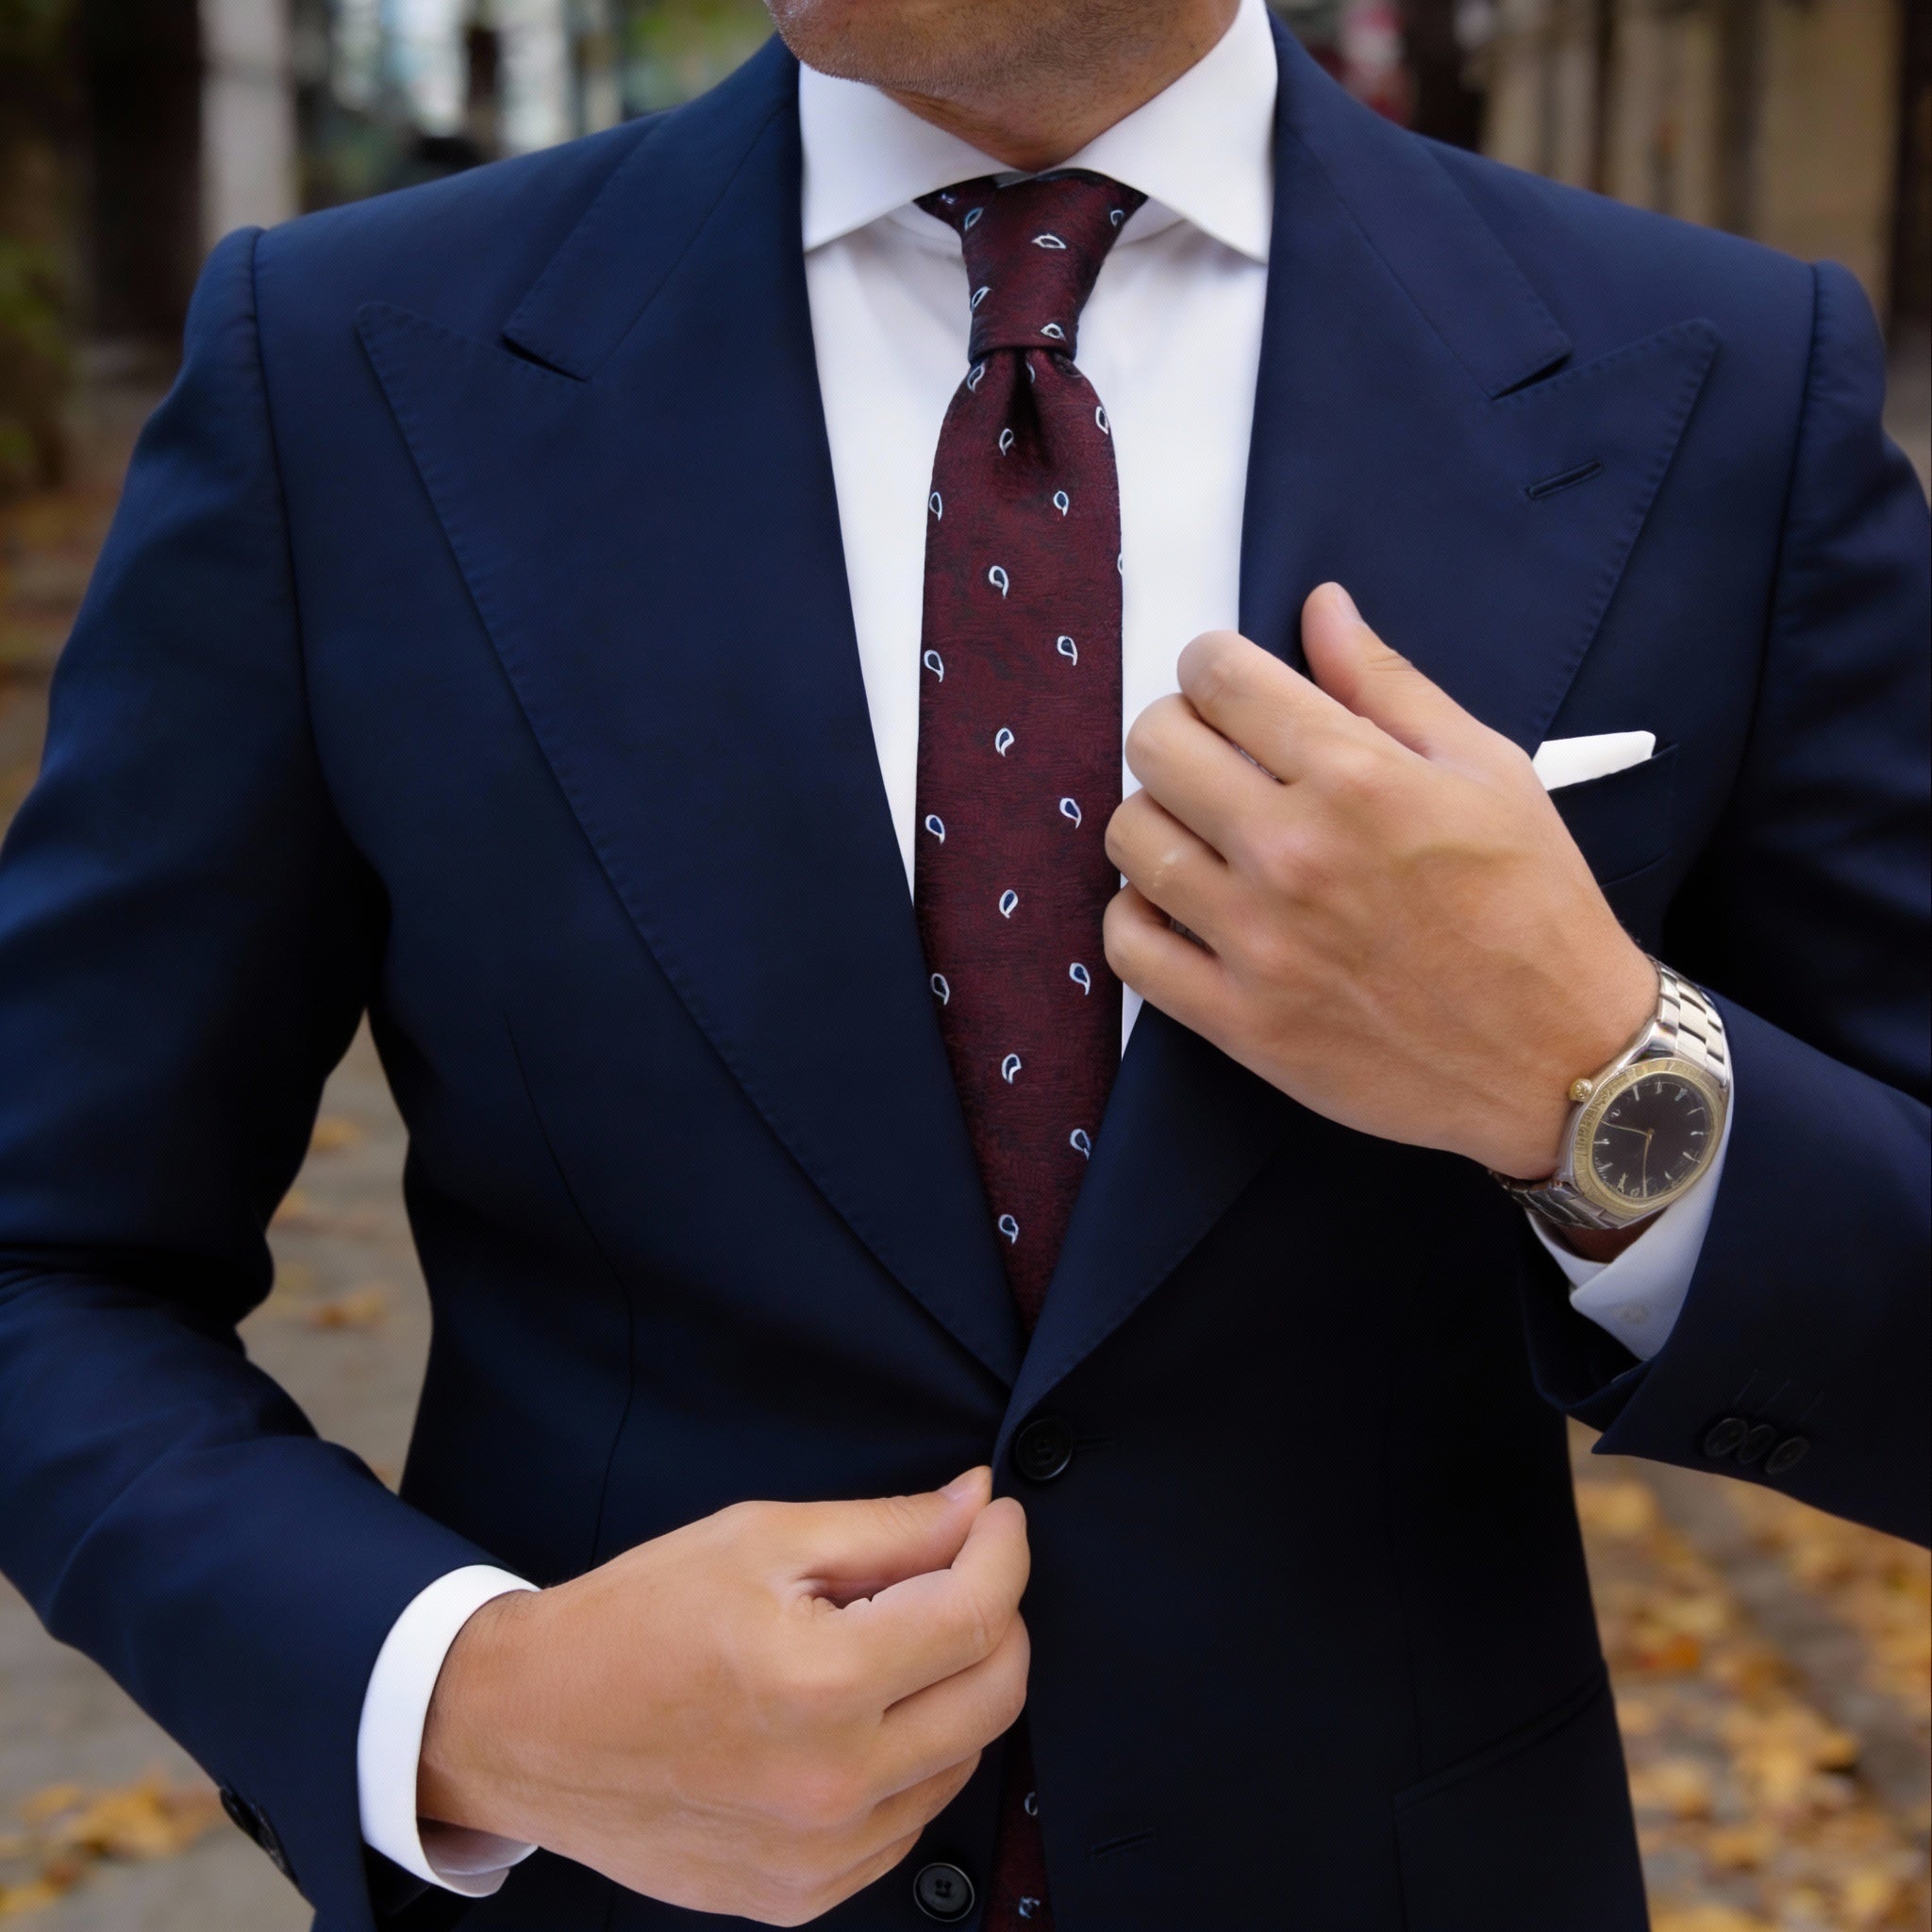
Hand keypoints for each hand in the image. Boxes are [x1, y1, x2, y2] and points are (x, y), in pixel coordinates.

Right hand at [418, 1469, 1028, 1925]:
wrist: (528, 1728)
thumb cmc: (633, 1620)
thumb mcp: (759, 1539)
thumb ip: (886, 1528)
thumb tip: (976, 1508)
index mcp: (820, 1683)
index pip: (977, 1615)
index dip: (1004, 1551)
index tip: (996, 1520)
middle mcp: (832, 1784)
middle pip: (995, 1695)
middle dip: (998, 1616)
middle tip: (962, 1569)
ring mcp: (819, 1856)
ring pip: (962, 1761)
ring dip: (955, 1689)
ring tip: (889, 1642)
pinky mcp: (802, 1895)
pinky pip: (907, 1822)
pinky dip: (911, 1759)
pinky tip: (860, 1715)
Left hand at [1103, 583, 1656, 1181]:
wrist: (1560, 1058)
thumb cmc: (1534, 909)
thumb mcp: (1486, 769)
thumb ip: (1387, 684)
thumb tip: (1321, 608)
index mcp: (1356, 777)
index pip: (1219, 678)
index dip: (1211, 665)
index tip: (1225, 683)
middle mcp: (1293, 852)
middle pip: (1156, 746)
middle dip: (1176, 729)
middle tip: (1212, 753)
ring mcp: (1258, 941)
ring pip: (1130, 837)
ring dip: (1155, 819)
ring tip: (1200, 832)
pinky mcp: (1240, 1020)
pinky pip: (1128, 947)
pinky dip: (1137, 916)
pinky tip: (1180, 905)